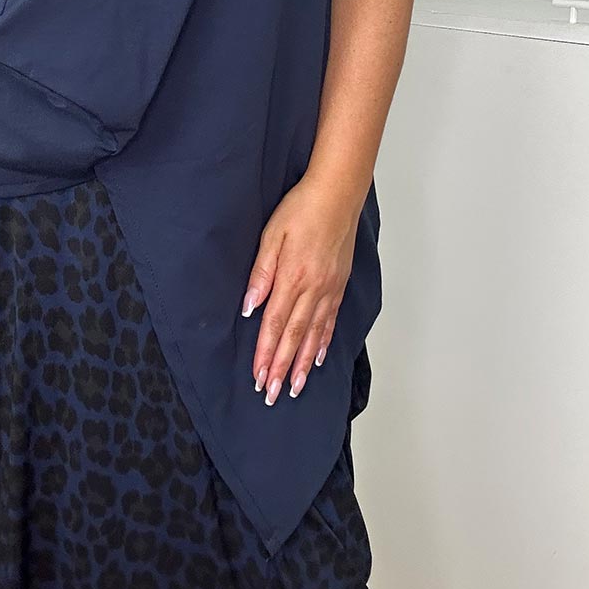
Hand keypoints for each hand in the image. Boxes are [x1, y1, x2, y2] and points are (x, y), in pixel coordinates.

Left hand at [241, 176, 357, 404]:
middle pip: (294, 336)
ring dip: (303, 363)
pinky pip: (330, 320)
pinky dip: (323, 342)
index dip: (266, 354)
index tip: (259, 377)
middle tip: (273, 394)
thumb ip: (261, 273)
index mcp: (292, 278)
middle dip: (282, 368)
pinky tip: (318, 358)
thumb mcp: (272, 235)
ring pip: (314, 335)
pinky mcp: (339, 284)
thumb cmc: (300, 210)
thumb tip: (250, 307)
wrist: (337, 194)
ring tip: (295, 387)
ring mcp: (329, 289)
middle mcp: (313, 289)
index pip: (274, 324)